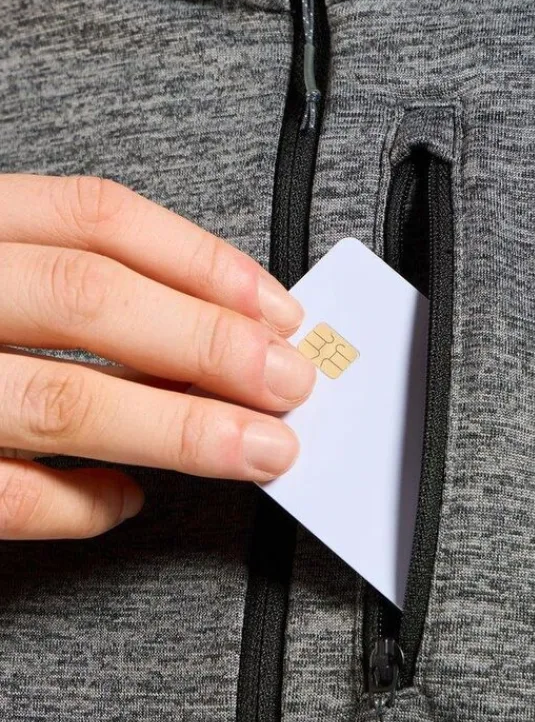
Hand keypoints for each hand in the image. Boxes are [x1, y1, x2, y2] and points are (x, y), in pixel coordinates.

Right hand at [0, 175, 316, 538]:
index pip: (95, 217)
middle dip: (209, 345)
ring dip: (178, 432)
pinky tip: (125, 501)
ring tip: (258, 451)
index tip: (280, 310)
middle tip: (290, 385)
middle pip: (88, 299)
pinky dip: (76, 504)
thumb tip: (212, 333)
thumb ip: (65, 285)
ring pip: (57, 401)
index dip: (204, 263)